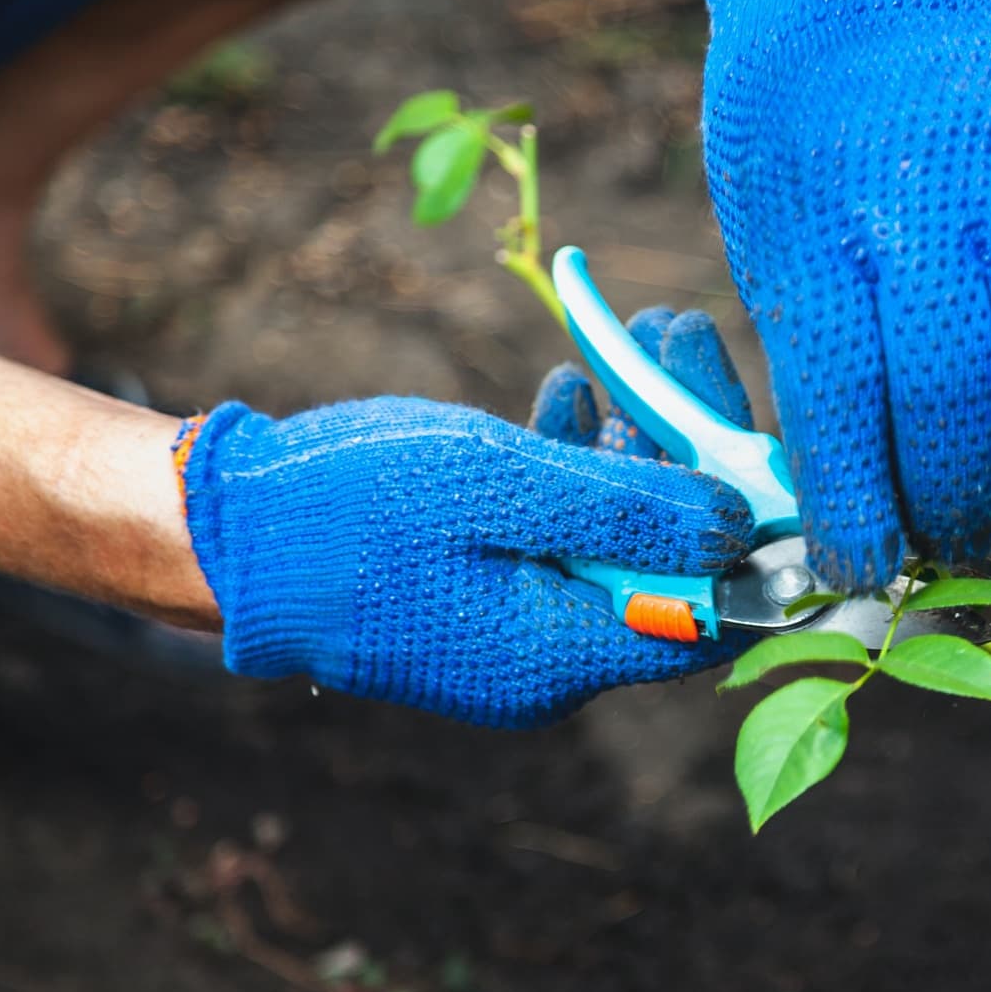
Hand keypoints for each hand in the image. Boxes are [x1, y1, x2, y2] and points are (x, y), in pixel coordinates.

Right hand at [177, 315, 755, 727]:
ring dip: (638, 440)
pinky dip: (577, 462)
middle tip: (689, 340)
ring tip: (645, 335)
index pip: (709, 611)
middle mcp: (551, 656)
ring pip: (616, 536)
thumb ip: (627, 510)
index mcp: (561, 654)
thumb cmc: (344, 506)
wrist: (218, 529)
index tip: (772, 436)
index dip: (755, 530)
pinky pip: (560, 532)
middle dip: (694, 452)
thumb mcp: (497, 487)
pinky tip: (574, 390)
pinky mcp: (485, 589)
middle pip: (670, 562)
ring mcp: (517, 625)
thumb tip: (743, 524)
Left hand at [696, 0, 990, 589]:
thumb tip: (876, 513)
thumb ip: (824, 366)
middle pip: (960, 394)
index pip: (848, 401)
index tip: (872, 565)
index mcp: (821, 225)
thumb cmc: (807, 140)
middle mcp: (928, 200)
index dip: (864, 507)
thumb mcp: (770, 243)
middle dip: (961, 498)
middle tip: (958, 538)